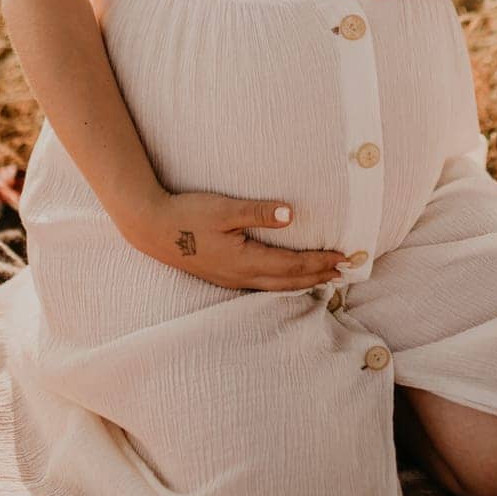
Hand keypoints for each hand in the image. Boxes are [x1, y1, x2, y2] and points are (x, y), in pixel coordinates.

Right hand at [123, 190, 348, 291]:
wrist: (151, 228)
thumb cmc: (187, 214)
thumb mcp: (224, 208)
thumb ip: (258, 212)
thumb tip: (290, 214)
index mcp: (245, 261)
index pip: (293, 265)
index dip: (320, 262)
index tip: (343, 257)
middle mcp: (241, 276)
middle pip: (289, 281)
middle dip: (319, 276)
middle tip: (345, 271)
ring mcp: (231, 280)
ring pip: (276, 287)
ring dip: (303, 282)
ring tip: (324, 278)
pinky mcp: (224, 276)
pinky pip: (263, 285)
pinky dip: (283, 283)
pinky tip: (287, 278)